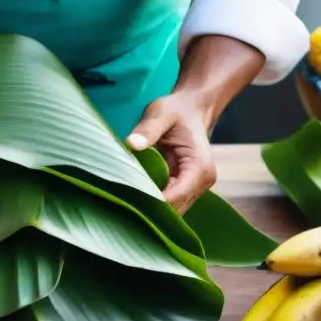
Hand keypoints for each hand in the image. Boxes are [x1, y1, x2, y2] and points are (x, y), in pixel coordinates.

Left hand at [126, 92, 216, 211]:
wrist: (191, 110)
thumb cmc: (176, 110)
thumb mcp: (161, 113)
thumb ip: (148, 128)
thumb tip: (132, 144)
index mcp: (199, 166)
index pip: (176, 196)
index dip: (151, 201)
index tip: (125, 199)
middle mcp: (202, 182)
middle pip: (175, 209)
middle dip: (149, 208)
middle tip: (118, 203)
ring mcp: (195, 189)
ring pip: (172, 211)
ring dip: (150, 209)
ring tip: (123, 202)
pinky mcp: (186, 189)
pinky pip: (169, 204)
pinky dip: (152, 203)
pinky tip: (132, 198)